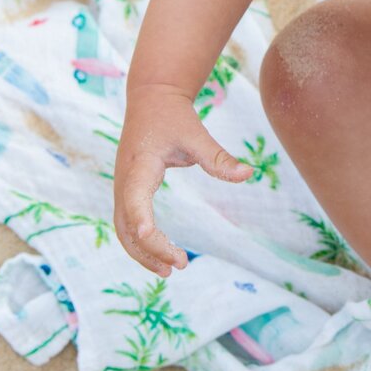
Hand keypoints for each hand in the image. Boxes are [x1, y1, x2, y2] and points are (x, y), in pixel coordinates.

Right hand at [112, 85, 253, 276]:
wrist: (151, 99)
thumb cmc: (173, 117)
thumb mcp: (197, 134)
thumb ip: (218, 158)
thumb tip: (248, 174)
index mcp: (139, 166)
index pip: (134, 198)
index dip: (140, 218)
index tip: (150, 236)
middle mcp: (124, 180)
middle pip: (126, 224)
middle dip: (148, 248)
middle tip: (178, 266)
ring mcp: (122, 187)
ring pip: (123, 229)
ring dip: (142, 252)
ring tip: (170, 271)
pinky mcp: (127, 191)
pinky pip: (128, 223)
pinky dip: (141, 243)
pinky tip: (162, 254)